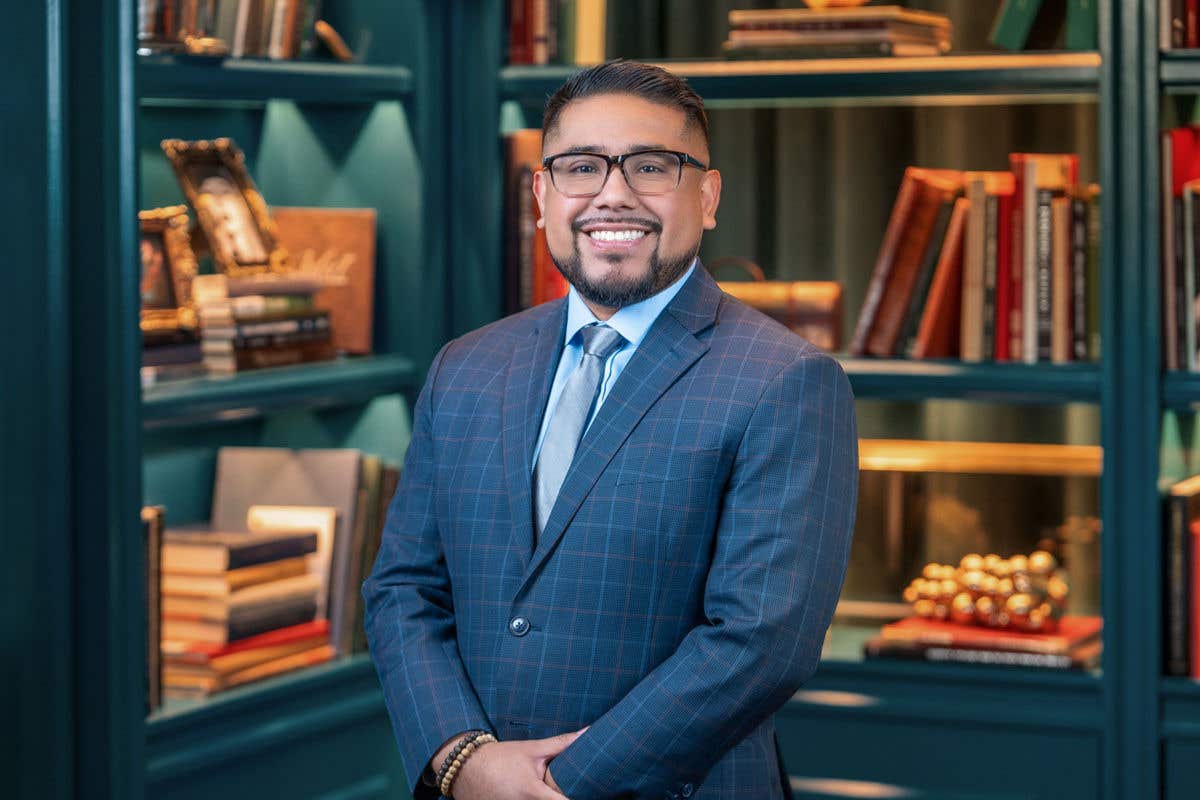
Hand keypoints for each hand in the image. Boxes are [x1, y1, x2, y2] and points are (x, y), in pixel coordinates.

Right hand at [449, 729, 585, 799]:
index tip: (590, 791)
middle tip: (572, 788)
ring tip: (551, 788)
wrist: (466, 768)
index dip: (578, 798)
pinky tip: (536, 795)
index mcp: (533, 793)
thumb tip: (588, 733)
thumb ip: (561, 744)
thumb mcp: (532, 749)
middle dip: (563, 797)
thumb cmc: (501, 758)